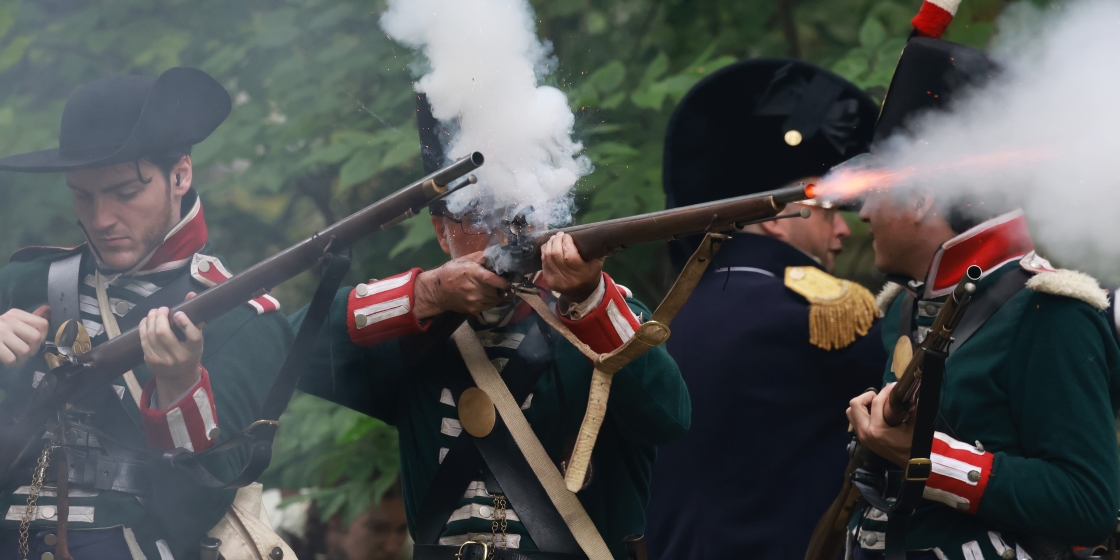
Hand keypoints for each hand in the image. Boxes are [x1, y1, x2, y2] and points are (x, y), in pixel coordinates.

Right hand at [0, 305, 49, 367]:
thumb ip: (30, 318)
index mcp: (15, 313)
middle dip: (33, 350)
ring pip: (24, 351)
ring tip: (16, 359)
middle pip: (36, 338)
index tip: (35, 343)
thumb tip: (48, 309)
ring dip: (22, 360)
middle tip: (25, 354)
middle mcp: (8, 320)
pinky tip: (8, 362)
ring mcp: (0, 332)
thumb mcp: (12, 321)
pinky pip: (11, 359)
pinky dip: (12, 364)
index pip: (42, 324)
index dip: (43, 336)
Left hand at [140, 293, 202, 408]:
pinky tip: (146, 321)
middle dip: (160, 317)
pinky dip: (143, 327)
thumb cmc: (189, 353)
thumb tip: (190, 294)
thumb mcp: (196, 339)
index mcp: (194, 350)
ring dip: (150, 319)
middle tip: (162, 309)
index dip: (185, 323)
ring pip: (150, 335)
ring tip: (154, 312)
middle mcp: (179, 356)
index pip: (193, 336)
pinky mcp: (150, 360)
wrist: (178, 376)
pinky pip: (143, 340)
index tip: (178, 313)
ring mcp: (163, 360)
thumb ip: (194, 317)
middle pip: (164, 333)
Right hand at [413, 252, 510, 318]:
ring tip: (497, 289)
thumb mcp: (465, 260)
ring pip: (496, 300)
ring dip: (499, 295)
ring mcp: (474, 301)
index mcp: (473, 273)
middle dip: (503, 287)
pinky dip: (492, 301)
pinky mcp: (473, 310)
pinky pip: (490, 306)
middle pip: (497, 291)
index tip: (509, 279)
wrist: (437, 291)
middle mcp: (475, 289)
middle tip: (503, 283)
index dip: (504, 281)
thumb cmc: (451, 272)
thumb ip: (481, 257)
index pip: (494, 280)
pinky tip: (489, 295)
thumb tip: (498, 256)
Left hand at [541, 232, 603, 304]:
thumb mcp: (597, 263)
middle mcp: (567, 278)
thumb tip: (591, 234)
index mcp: (581, 273)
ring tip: (553, 238)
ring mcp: (556, 280)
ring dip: (549, 245)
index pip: (569, 255)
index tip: (567, 235)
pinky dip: (544, 252)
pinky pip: (543, 263)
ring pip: (547, 257)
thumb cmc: (590, 274)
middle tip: (559, 234)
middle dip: (556, 241)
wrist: (582, 293)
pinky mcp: (548, 281)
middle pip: (556, 254)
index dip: (566, 242)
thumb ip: (595, 250)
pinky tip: (548, 246)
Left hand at [846, 383, 914, 466]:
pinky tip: (875, 413)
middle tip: (881, 397)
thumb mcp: (915, 425)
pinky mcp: (862, 438)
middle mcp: (865, 432)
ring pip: (851, 412)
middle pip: (855, 404)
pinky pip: (855, 420)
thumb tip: (911, 392)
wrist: (911, 463)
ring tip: (876, 405)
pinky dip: (862, 413)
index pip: (876, 402)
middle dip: (868, 397)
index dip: (886, 391)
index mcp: (877, 429)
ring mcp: (861, 436)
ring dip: (862, 405)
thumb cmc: (914, 445)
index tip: (894, 386)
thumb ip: (912, 408)